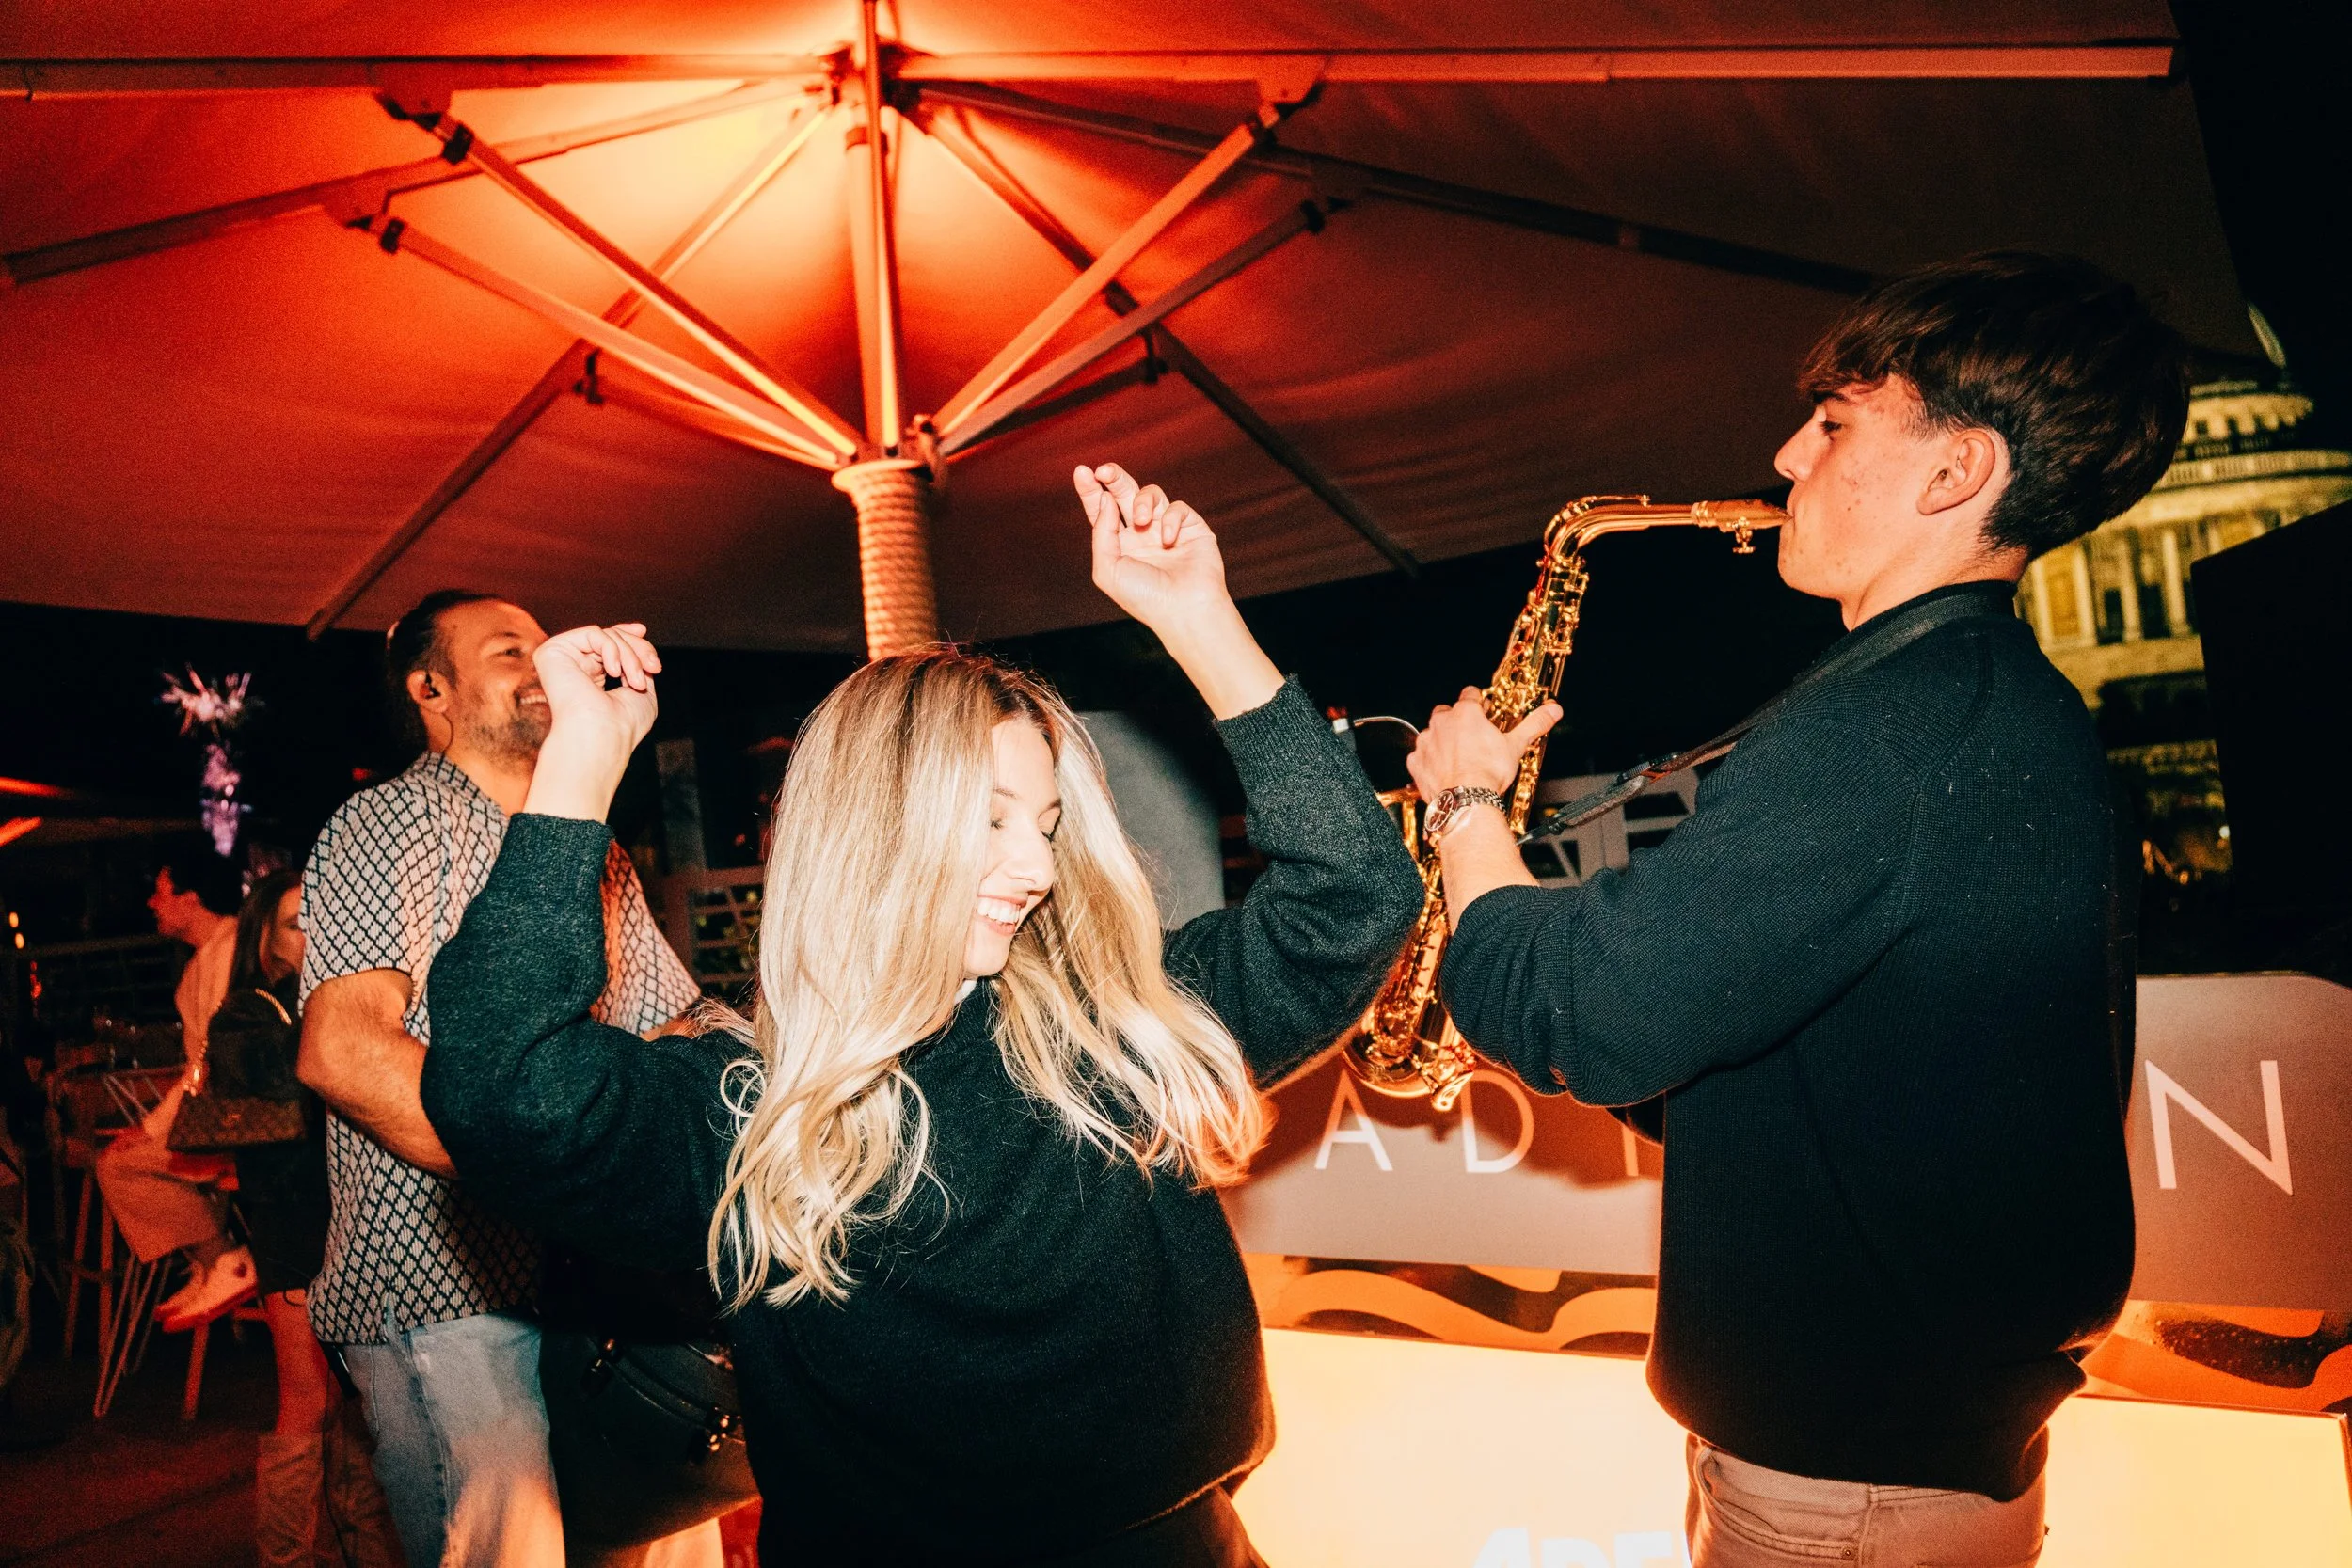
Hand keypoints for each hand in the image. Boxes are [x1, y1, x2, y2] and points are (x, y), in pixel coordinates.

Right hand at [525, 623, 661, 821]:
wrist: (603, 734)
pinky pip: (592, 633)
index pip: (605, 645)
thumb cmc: (624, 724)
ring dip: (630, 655)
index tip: (642, 631)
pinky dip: (612, 649)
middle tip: (653, 668)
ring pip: (605, 635)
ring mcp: (560, 660)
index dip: (625, 634)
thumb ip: (638, 665)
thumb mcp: (642, 691)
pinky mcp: (551, 652)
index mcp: (589, 677)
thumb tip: (639, 640)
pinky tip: (615, 671)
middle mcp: (572, 667)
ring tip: (636, 680)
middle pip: (610, 637)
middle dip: (638, 649)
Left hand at [1074, 463, 1231, 634]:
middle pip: (1124, 493)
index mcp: (1119, 545)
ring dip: (1142, 501)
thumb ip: (1102, 532)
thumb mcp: (1107, 568)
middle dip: (1113, 478)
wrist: (1184, 609)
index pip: (1102, 511)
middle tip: (1104, 471)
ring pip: (1151, 493)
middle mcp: (1142, 534)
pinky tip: (1169, 542)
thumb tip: (1105, 499)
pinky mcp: (1191, 527)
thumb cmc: (1144, 596)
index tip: (1082, 472)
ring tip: (1143, 521)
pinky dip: (1171, 520)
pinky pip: (1177, 508)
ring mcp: (1166, 528)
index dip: (1091, 491)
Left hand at [1407, 688, 1561, 798]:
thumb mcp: (1516, 745)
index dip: (1479, 703)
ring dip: (1443, 742)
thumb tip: (1553, 710)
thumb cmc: (1488, 773)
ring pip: (1433, 734)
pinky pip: (1420, 756)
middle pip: (1447, 712)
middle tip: (1473, 738)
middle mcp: (1441, 723)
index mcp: (1465, 713)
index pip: (1470, 694)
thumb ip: (1534, 724)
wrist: (1466, 801)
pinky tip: (1443, 771)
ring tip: (1460, 758)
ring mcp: (1426, 742)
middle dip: (1459, 722)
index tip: (1485, 713)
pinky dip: (1430, 762)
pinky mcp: (1416, 762)